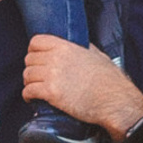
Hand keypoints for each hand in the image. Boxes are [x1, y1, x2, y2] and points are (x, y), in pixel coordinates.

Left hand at [22, 37, 142, 142]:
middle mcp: (56, 58)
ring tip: (36, 88)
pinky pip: (28, 91)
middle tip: (38, 77)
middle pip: (29, 59)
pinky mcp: (51, 93)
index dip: (34, 51)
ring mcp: (52, 75)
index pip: (36, 41)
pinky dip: (28, 96)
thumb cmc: (110, 81)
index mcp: (66, 47)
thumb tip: (77, 46)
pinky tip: (33, 99)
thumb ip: (82, 49)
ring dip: (29, 83)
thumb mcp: (97, 55)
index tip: (37, 59)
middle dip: (32, 69)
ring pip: (27, 76)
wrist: (115, 101)